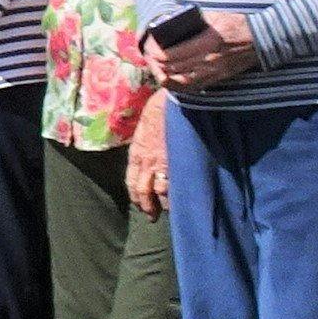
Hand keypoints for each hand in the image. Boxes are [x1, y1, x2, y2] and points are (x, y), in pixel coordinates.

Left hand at [125, 97, 172, 218]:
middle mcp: (147, 162)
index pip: (131, 182)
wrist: (173, 101)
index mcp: (136, 154)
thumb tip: (145, 159)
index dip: (136, 196)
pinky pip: (178, 184)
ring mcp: (164, 164)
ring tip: (172, 210)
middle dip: (149, 207)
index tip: (140, 205)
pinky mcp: (179, 162)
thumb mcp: (143, 129)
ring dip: (167, 204)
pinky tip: (185, 199)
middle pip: (144, 192)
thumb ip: (143, 147)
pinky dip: (181, 194)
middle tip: (153, 217)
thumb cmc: (158, 111)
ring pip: (163, 193)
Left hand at [149, 9, 258, 92]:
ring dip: (166, 77)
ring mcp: (214, 71)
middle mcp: (209, 59)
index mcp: (208, 42)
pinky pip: (195, 87)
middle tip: (149, 58)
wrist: (262, 39)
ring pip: (182, 81)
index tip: (150, 49)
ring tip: (157, 70)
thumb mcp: (216, 16)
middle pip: (175, 69)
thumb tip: (175, 19)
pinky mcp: (218, 77)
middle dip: (158, 65)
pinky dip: (180, 87)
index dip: (158, 54)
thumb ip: (195, 19)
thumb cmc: (238, 24)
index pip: (175, 54)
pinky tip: (171, 82)